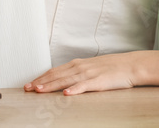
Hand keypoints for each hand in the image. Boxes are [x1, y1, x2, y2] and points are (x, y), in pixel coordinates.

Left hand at [24, 53, 139, 94]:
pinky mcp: (98, 81)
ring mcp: (89, 74)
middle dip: (41, 82)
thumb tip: (64, 80)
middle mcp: (80, 67)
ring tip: (39, 90)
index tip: (30, 84)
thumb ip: (77, 73)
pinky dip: (74, 90)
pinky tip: (66, 93)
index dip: (41, 77)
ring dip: (51, 85)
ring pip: (66, 80)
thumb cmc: (112, 67)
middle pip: (56, 75)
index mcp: (77, 64)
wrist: (130, 65)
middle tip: (27, 88)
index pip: (54, 71)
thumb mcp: (90, 67)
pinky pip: (84, 86)